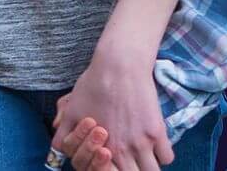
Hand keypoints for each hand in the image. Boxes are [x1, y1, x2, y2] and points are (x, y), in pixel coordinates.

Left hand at [52, 46, 172, 170]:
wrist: (119, 65)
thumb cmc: (93, 85)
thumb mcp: (71, 113)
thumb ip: (63, 137)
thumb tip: (59, 151)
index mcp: (98, 150)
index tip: (115, 165)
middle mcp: (120, 150)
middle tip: (130, 164)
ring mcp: (141, 141)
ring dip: (148, 166)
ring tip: (144, 157)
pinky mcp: (157, 129)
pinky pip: (167, 156)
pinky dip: (163, 155)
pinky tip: (156, 145)